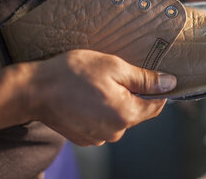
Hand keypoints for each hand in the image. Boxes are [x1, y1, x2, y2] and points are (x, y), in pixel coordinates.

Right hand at [28, 50, 175, 145]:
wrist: (35, 90)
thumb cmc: (74, 74)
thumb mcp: (114, 67)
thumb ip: (145, 78)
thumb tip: (170, 83)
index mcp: (126, 114)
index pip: (156, 106)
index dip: (157, 91)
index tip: (150, 77)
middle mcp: (115, 131)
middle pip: (137, 112)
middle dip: (132, 94)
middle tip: (115, 76)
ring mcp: (99, 137)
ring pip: (120, 118)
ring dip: (116, 103)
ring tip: (98, 86)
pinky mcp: (86, 138)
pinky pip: (104, 124)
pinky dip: (102, 111)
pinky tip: (88, 98)